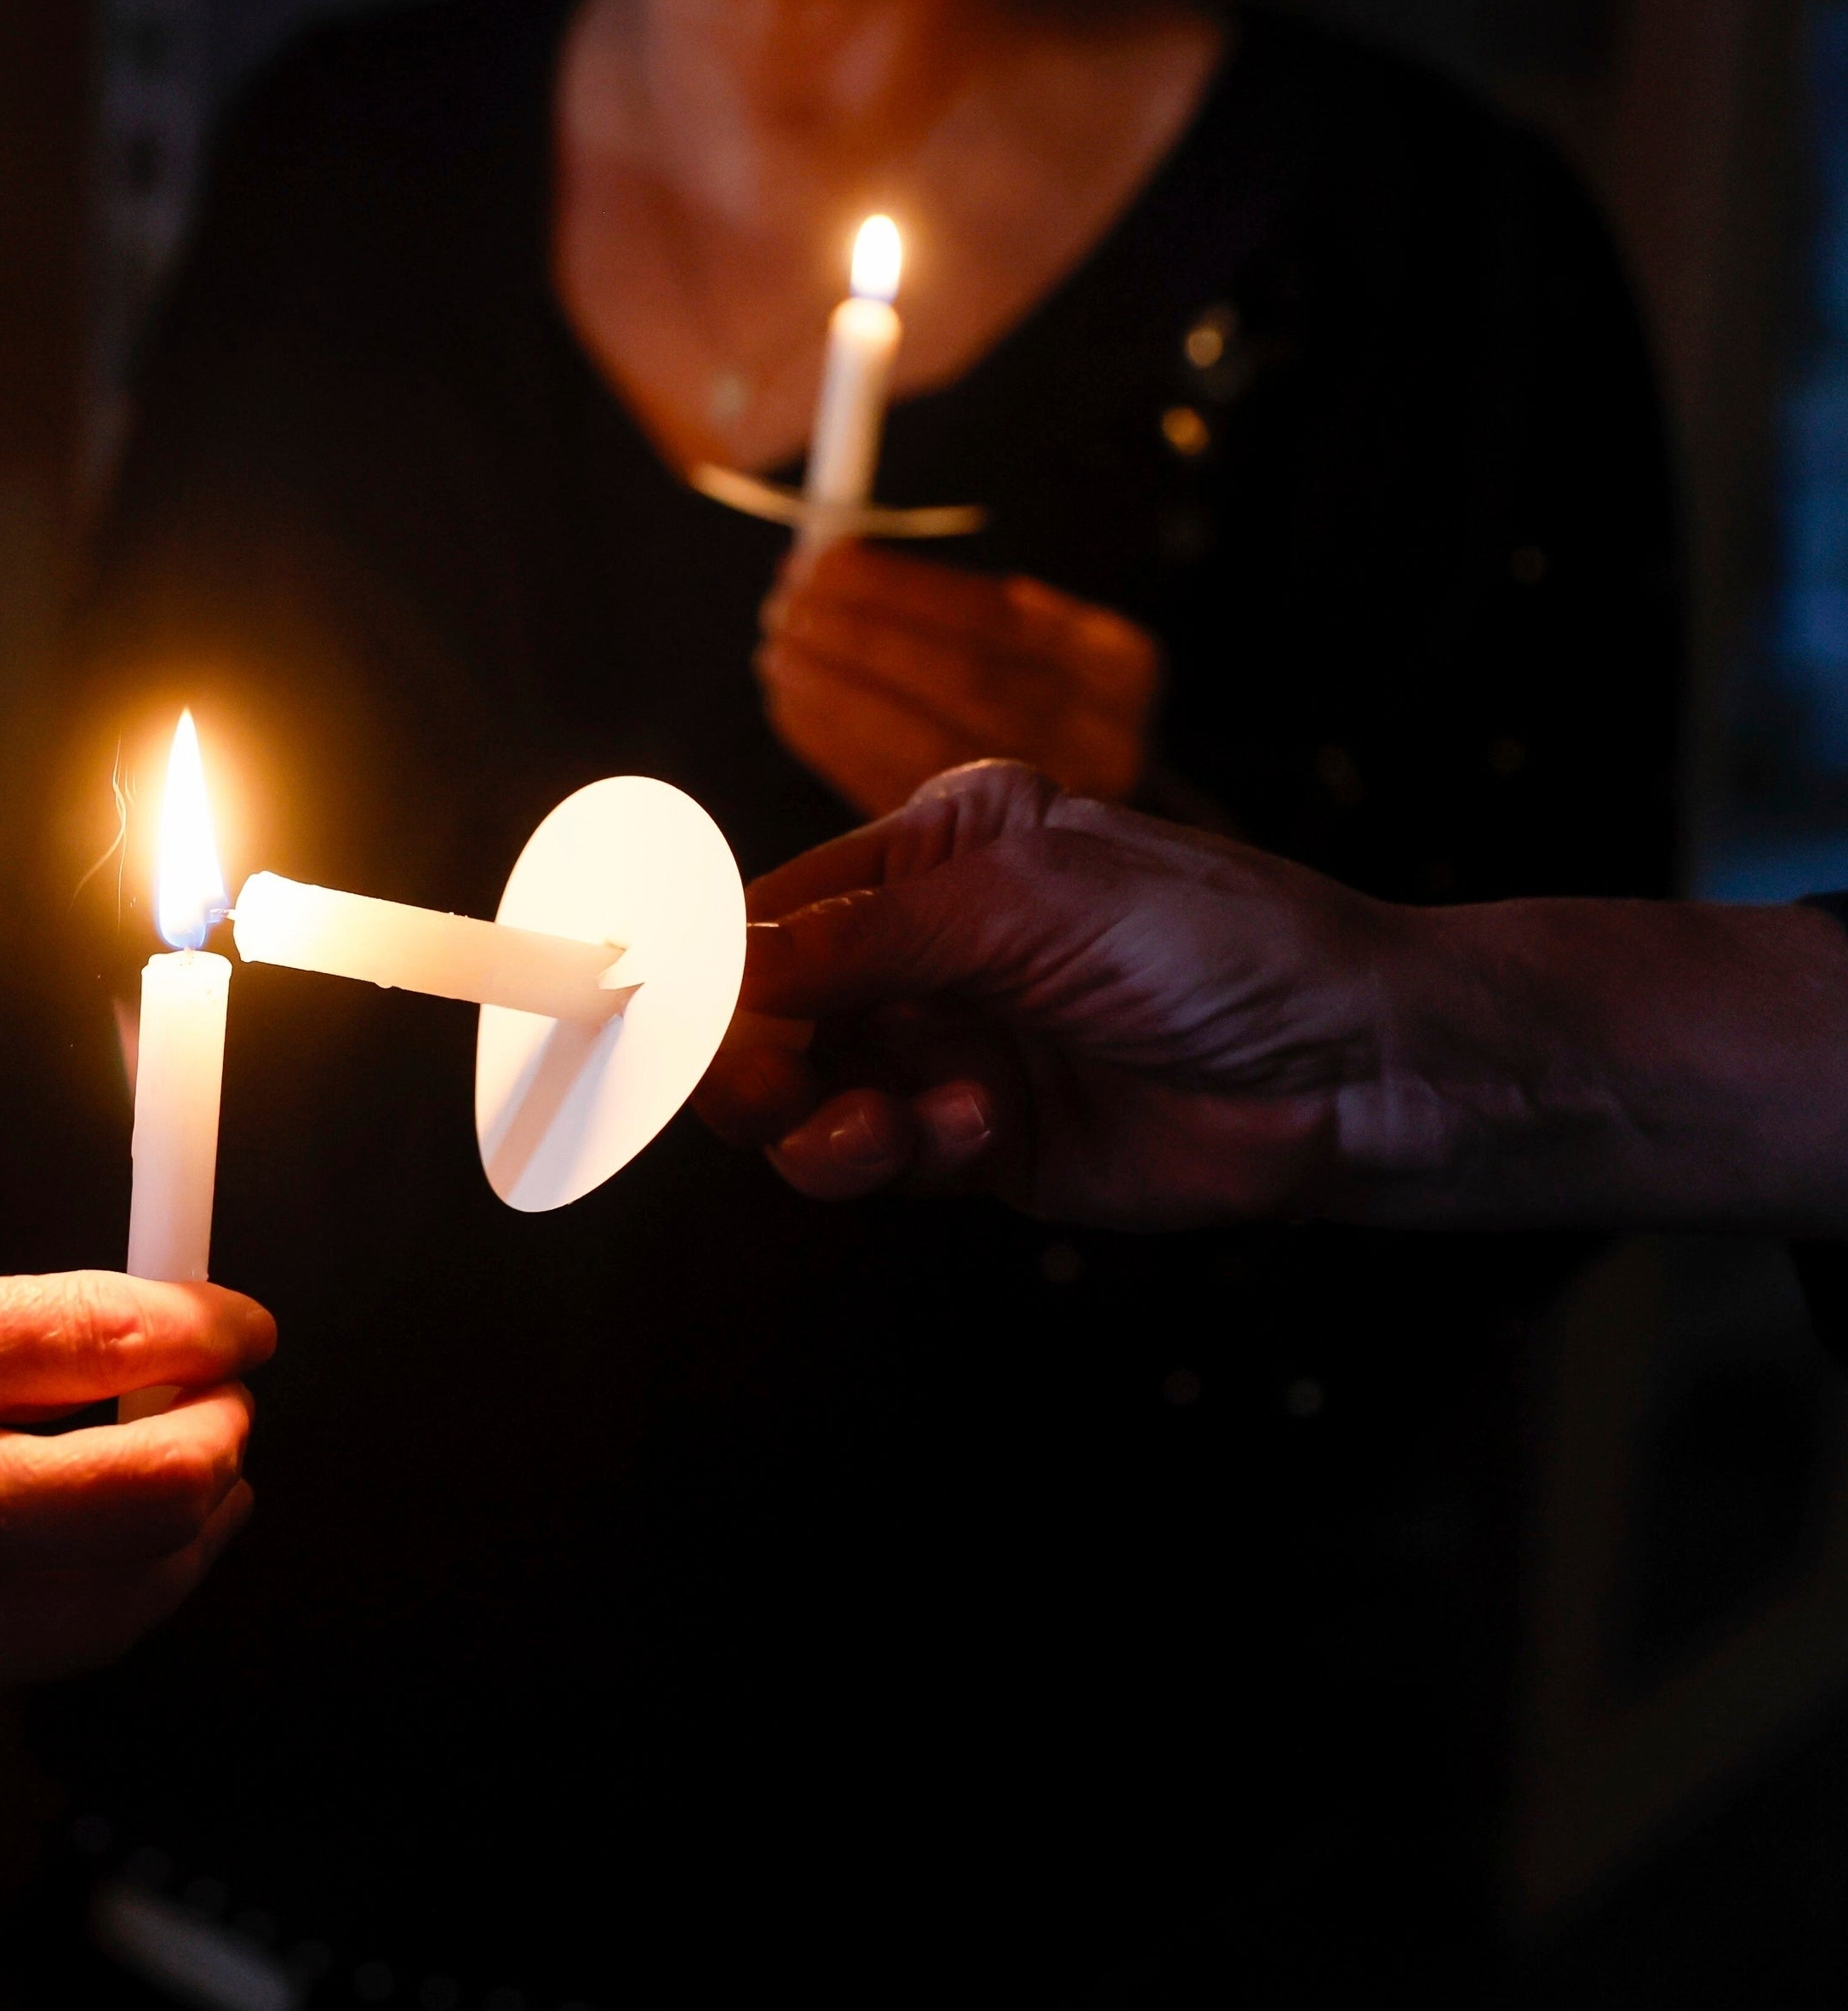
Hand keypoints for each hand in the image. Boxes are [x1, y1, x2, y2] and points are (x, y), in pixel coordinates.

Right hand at [0, 1270, 271, 1756]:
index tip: (238, 1323)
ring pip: (104, 1605)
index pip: (96, 1342)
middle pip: (140, 1490)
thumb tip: (115, 1345)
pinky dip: (74, 1608)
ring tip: (195, 1493)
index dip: (197, 1329)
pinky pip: (8, 1665)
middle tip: (230, 1406)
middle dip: (213, 1441)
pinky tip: (78, 1567)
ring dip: (176, 1541)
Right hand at [692, 760, 1415, 1228]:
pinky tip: (978, 1134)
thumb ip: (859, 936)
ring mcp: (951, 1047)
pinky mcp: (981, 1144)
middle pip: (768, 1016)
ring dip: (831, 1122)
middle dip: (752, 1061)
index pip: (772, 908)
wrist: (1355, 1072)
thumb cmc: (1220, 944)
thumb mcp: (1025, 904)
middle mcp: (928, 946)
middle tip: (758, 1093)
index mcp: (936, 850)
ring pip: (809, 1100)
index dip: (706, 965)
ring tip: (894, 1130)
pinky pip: (878, 1160)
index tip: (654, 1015)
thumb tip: (717, 962)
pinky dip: (899, 1155)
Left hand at [757, 540, 1159, 816]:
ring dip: (834, 689)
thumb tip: (828, 563)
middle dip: (859, 635)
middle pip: (961, 676)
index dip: (897, 586)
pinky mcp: (991, 853)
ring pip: (924, 739)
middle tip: (784, 606)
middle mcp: (1098, 737)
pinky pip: (897, 789)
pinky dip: (833, 741)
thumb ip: (948, 606)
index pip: (993, 613)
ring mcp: (1048, 804)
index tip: (823, 559)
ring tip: (778, 651)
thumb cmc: (1037, 702)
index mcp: (1116, 663)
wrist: (1092, 832)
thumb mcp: (1031, 641)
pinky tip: (791, 702)